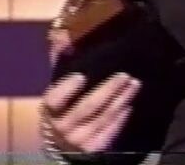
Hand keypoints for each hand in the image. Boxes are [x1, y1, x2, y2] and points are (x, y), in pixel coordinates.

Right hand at [39, 29, 141, 152]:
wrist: (60, 141)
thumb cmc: (61, 105)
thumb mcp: (57, 83)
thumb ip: (59, 58)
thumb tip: (62, 35)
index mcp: (50, 108)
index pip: (55, 99)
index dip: (67, 89)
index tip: (82, 76)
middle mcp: (62, 126)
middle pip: (86, 108)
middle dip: (108, 90)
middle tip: (125, 75)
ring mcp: (78, 139)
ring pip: (102, 119)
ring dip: (120, 100)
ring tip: (135, 84)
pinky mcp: (93, 148)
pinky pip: (109, 133)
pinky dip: (120, 119)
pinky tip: (129, 105)